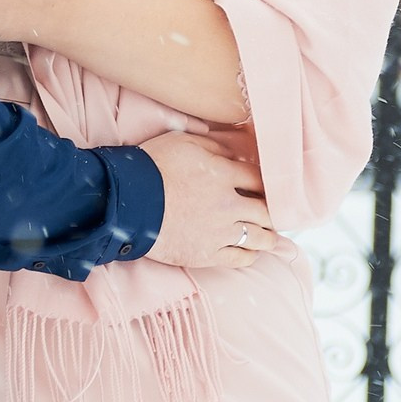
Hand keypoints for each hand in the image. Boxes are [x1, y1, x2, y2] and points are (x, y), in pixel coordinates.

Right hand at [142, 130, 292, 269]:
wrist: (127, 202)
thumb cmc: (152, 166)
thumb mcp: (183, 142)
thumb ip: (214, 145)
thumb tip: (236, 151)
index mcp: (223, 175)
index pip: (259, 179)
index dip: (267, 183)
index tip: (267, 187)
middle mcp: (228, 205)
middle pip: (266, 211)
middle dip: (272, 212)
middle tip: (273, 213)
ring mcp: (220, 232)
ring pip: (259, 238)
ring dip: (268, 236)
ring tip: (270, 236)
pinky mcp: (208, 254)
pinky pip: (242, 259)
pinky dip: (251, 254)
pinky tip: (252, 251)